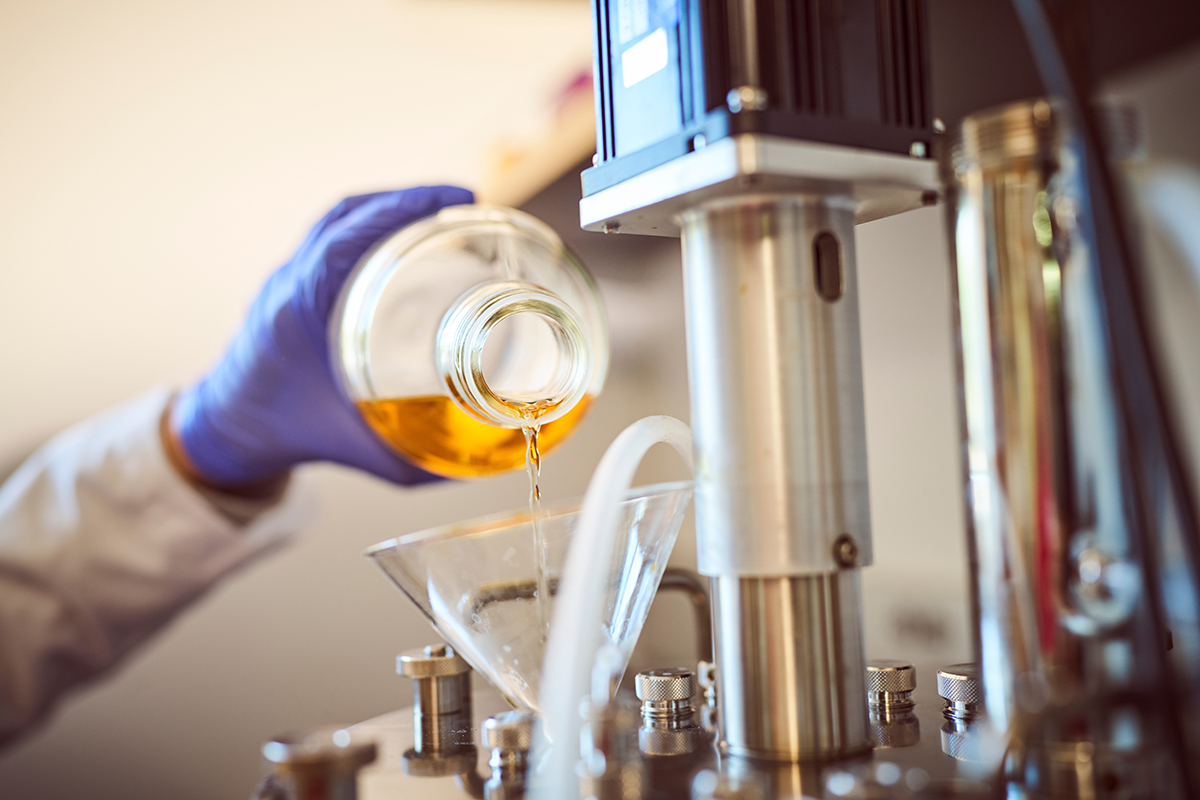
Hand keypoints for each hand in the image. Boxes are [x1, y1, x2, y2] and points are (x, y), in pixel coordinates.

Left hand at [172, 186, 473, 487]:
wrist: (225, 429)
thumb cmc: (280, 432)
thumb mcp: (352, 448)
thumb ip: (409, 463)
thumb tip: (471, 467)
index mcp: (297, 307)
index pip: (348, 236)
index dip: (402, 209)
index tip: (456, 201)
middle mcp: (291, 281)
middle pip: (350, 214)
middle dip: (409, 200)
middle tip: (466, 206)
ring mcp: (290, 277)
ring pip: (341, 219)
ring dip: (391, 207)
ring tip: (443, 213)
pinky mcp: (294, 282)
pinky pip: (333, 235)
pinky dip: (372, 224)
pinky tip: (408, 238)